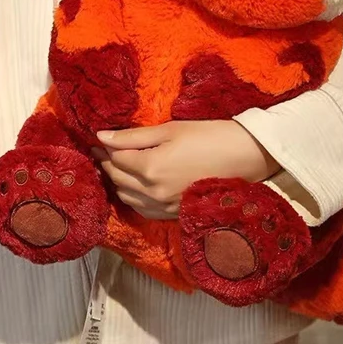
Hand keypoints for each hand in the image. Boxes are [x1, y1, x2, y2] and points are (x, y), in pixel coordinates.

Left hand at [91, 121, 280, 219]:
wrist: (245, 157)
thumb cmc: (209, 136)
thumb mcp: (170, 129)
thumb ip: (134, 136)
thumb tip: (102, 136)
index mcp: (150, 168)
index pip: (115, 160)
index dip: (105, 148)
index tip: (97, 140)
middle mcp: (153, 192)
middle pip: (117, 179)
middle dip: (107, 164)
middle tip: (102, 151)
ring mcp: (163, 206)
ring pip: (126, 197)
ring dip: (118, 182)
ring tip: (116, 166)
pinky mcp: (174, 214)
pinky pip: (142, 209)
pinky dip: (133, 197)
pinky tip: (135, 185)